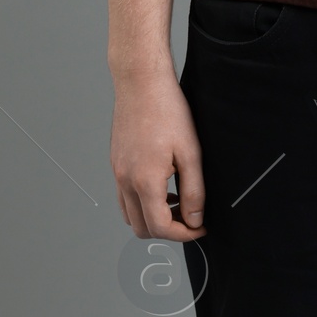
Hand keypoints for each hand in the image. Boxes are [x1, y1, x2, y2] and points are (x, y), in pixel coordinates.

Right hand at [110, 66, 205, 240]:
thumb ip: (194, 191)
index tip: (200, 227)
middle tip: (190, 218)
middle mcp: (125, 180)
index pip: (161, 227)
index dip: (184, 234)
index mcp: (144, 180)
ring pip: (129, 215)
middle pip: (141, 228)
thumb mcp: (191, 152)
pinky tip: (161, 187)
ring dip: (152, 218)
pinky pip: (124, 197)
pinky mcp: (116, 163)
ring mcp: (117, 172)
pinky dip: (141, 203)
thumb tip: (195, 219)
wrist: (141, 83)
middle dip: (168, 231)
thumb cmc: (167, 110)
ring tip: (176, 203)